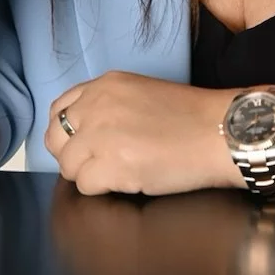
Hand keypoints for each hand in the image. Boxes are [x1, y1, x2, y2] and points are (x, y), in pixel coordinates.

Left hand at [44, 70, 240, 195]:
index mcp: (104, 85)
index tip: (82, 144)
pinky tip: (128, 181)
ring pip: (68, 166)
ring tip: (119, 173)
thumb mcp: (140, 92)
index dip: (68, 132)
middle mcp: (96, 106)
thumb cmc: (190, 116)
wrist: (219, 131)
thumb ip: (108, 105)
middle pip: (55, 139)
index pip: (59, 109)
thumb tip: (84, 132)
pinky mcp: (110, 166)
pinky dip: (103, 190)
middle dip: (72, 155)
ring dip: (89, 174)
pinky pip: (85, 186)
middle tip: (97, 164)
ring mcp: (100, 136)